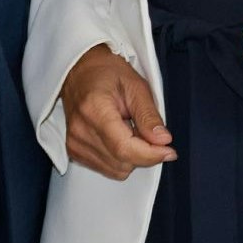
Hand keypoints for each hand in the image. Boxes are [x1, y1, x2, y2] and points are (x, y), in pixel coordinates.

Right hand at [60, 44, 174, 179]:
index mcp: (94, 109)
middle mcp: (80, 130)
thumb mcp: (136, 86)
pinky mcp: (74, 152)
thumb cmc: (107, 73)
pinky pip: (107, 169)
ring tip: (130, 129)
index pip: (124, 148)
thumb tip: (163, 140)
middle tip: (148, 130)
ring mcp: (74, 143)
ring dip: (132, 156)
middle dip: (144, 153)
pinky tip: (120, 137)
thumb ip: (149, 115)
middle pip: (122, 162)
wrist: (81, 71)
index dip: (151, 154)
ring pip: (116, 170)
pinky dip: (120, 159)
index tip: (169, 151)